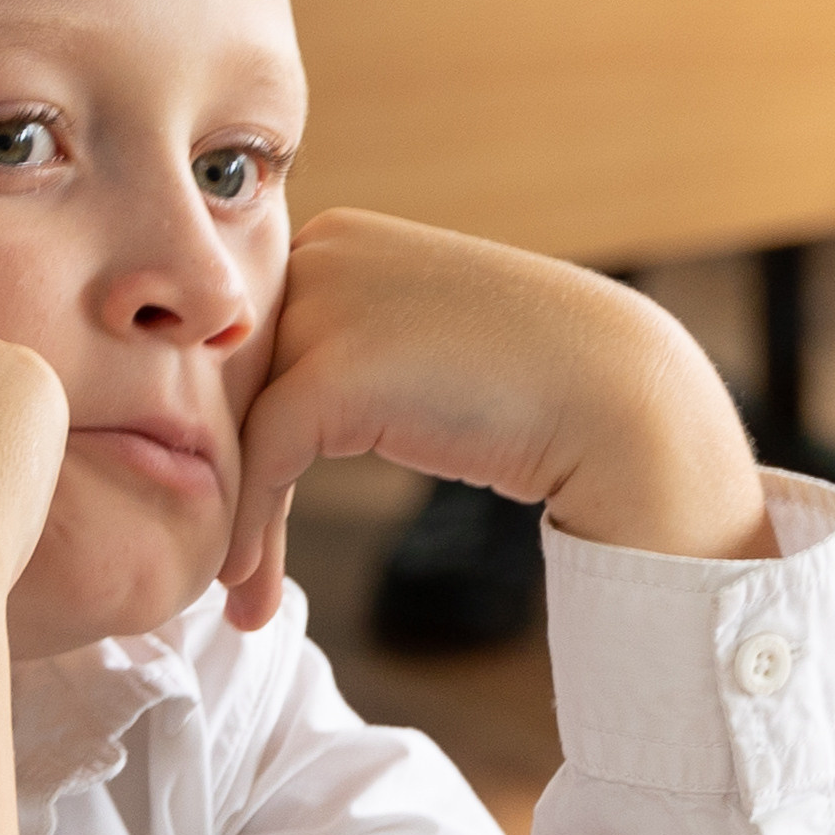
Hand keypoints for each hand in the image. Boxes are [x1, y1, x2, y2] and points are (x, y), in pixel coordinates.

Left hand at [220, 210, 774, 631]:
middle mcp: (318, 256)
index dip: (228, 432)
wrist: (616, 395)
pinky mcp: (335, 368)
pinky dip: (252, 531)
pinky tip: (249, 589)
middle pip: (229, 383)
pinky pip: (263, 460)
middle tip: (218, 560)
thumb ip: (343, 351)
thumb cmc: (526, 382)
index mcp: (331, 240)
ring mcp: (326, 306)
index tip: (225, 505)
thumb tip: (278, 413)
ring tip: (235, 595)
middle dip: (221, 475)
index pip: (244, 343)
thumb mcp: (414, 341)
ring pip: (237, 425)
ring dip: (234, 519)